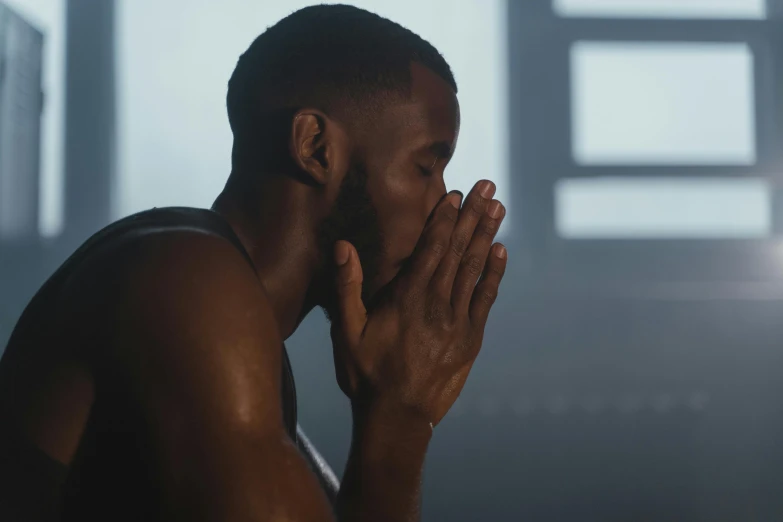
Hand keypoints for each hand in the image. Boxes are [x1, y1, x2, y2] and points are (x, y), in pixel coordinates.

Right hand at [330, 180, 506, 426]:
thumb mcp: (347, 332)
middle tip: (487, 186)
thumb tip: (342, 245)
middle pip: (459, 250)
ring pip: (475, 268)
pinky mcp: (471, 338)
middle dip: (473, 215)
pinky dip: (495, 273)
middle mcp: (437, 303)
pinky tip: (501, 250)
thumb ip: (347, 287)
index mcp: (407, 297)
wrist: (398, 417)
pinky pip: (486, 298)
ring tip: (498, 207)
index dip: (444, 218)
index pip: (431, 248)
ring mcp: (458, 320)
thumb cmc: (366, 374)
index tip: (454, 194)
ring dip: (487, 235)